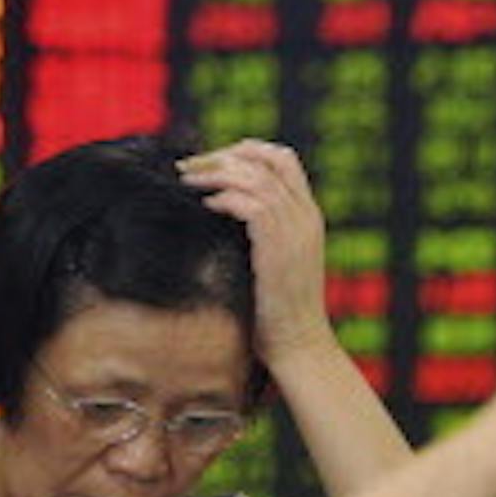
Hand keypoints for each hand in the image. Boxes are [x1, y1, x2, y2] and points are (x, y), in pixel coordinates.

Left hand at [179, 140, 336, 368]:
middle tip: (189, 166)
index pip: (283, 160)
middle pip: (269, 159)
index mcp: (307, 216)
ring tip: (187, 180)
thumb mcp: (272, 262)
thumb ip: (259, 233)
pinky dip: (225, 198)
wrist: (298, 346)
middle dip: (224, 155)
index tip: (211, 162)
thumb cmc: (276, 312)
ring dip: (216, 173)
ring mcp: (295, 231)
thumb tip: (218, 209)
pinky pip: (252, 205)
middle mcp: (306, 217)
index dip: (245, 151)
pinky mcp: (279, 248)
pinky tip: (206, 206)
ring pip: (257, 177)